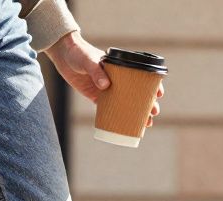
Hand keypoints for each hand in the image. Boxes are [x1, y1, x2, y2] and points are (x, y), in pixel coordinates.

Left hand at [45, 32, 163, 126]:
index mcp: (120, 67)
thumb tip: (106, 86)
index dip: (152, 85)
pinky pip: (108, 108)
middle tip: (153, 114)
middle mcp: (116, 78)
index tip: (159, 94)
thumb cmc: (78, 53)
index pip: (141, 75)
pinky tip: (123, 125)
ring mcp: (106, 87)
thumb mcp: (88, 60)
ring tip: (145, 124)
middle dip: (147, 104)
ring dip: (135, 112)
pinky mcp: (95, 95)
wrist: (62, 54)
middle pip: (136, 92)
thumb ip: (97, 71)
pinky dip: (116, 116)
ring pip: (125, 102)